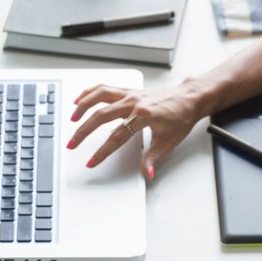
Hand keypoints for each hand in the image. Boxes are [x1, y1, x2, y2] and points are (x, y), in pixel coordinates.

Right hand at [66, 81, 200, 178]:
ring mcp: (130, 93)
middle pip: (101, 116)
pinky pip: (105, 88)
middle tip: (72, 144)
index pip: (116, 137)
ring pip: (99, 95)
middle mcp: (134, 102)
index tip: (91, 161)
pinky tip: (80, 99)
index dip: (102, 151)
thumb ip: (153, 158)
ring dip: (83, 106)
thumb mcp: (169, 142)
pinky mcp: (129, 90)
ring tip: (72, 119)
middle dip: (83, 131)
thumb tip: (146, 173)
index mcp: (144, 115)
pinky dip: (90, 92)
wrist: (189, 98)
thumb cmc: (181, 117)